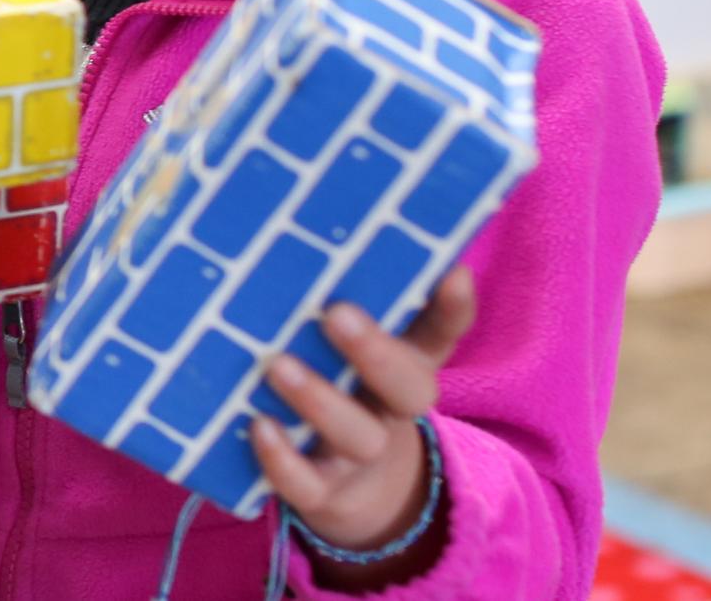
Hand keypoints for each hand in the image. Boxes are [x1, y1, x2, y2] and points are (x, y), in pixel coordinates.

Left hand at [251, 267, 475, 572]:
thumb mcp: (341, 348)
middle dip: (376, 351)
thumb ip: (329, 296)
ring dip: (320, 401)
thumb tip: (282, 216)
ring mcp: (361, 455)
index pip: (439, 332)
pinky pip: (311, 485)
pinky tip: (258, 427)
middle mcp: (390, 409)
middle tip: (337, 313)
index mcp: (403, 364)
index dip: (451, 307)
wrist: (349, 491)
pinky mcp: (327, 493)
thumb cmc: (334, 387)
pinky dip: (284, 461)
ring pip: (359, 435)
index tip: (453, 272)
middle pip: (410, 386)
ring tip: (277, 365)